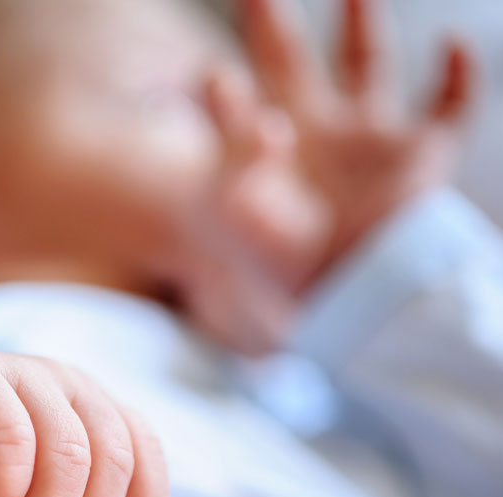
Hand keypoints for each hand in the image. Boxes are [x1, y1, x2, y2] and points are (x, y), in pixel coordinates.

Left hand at [240, 0, 474, 287]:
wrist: (339, 298)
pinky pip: (449, 106)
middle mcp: (315, 131)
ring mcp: (367, 141)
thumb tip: (226, 78)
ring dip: (361, 24)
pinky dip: (458, 75)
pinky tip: (455, 43)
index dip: (226, 73)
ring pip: (368, 65)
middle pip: (290, 62)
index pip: (241, 93)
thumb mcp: (240, 200)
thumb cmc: (281, 258)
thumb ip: (229, 144)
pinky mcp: (419, 157)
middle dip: (270, 24)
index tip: (209, 63)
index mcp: (269, 144)